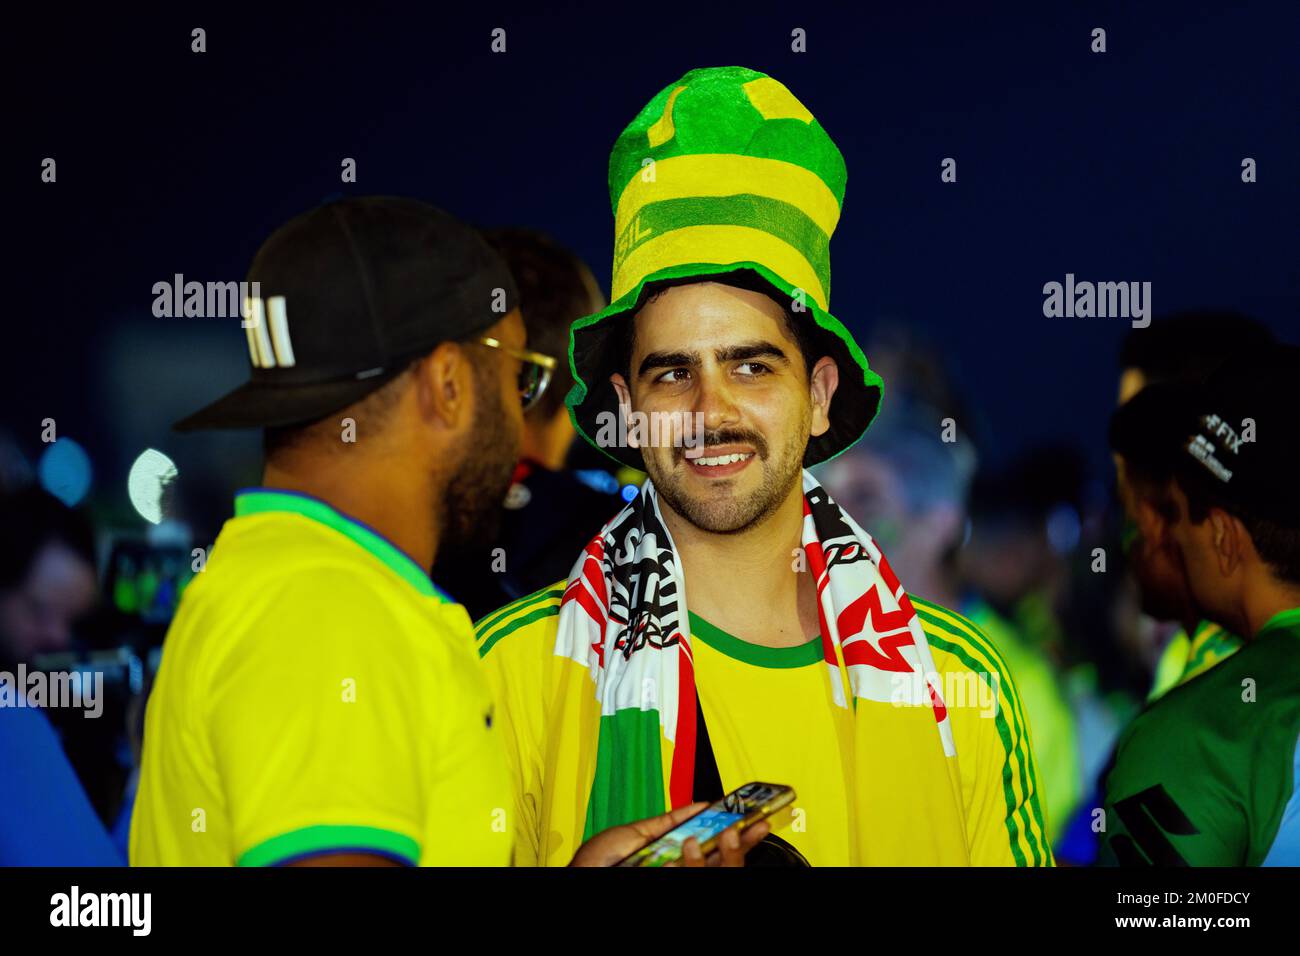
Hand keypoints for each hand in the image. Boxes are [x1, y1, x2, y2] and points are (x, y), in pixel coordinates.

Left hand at [568, 801, 771, 866]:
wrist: (582, 875)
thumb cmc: (598, 863)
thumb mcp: (636, 835)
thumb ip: (669, 822)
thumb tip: (700, 806)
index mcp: (672, 855)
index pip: (711, 845)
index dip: (734, 832)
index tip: (752, 817)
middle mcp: (678, 867)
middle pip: (719, 860)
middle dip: (738, 843)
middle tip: (750, 827)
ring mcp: (677, 875)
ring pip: (713, 870)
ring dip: (722, 854)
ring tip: (720, 835)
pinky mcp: (673, 884)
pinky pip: (694, 873)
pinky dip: (697, 863)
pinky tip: (696, 851)